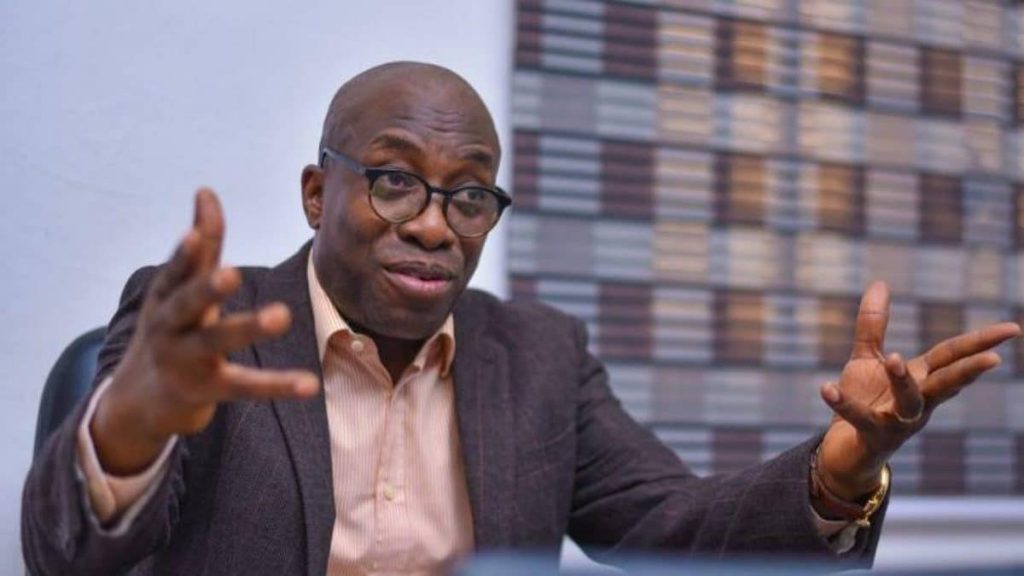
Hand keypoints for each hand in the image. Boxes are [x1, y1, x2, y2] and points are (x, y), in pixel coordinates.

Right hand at [91, 189, 318, 474]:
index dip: (185, 255)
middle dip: (207, 289)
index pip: (176, 272)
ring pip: (217, 342)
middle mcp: (169, 326)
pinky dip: (277, 384)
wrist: (139, 399)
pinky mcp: (208, 389)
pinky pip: (245, 386)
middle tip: (231, 273)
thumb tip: (206, 190)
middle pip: (188, 305)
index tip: (194, 235)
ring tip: (282, 315)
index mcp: (165, 297)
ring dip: (248, 327)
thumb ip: (202, 244)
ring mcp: (187, 360)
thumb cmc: (170, 328)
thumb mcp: (179, 288)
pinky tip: (309, 384)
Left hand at [817, 281, 1019, 500]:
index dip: (981, 342)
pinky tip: (827, 388)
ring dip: (903, 381)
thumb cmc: (865, 402)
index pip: (954, 355)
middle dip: (969, 372)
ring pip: (908, 402)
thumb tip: (880, 282)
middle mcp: (917, 402)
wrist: (845, 451)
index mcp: (922, 379)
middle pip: (946, 383)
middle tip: (993, 360)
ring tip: (894, 358)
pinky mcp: (870, 435)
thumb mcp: (867, 359)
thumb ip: (874, 324)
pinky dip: (844, 404)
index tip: (1013, 329)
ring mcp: (897, 421)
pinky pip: (858, 418)